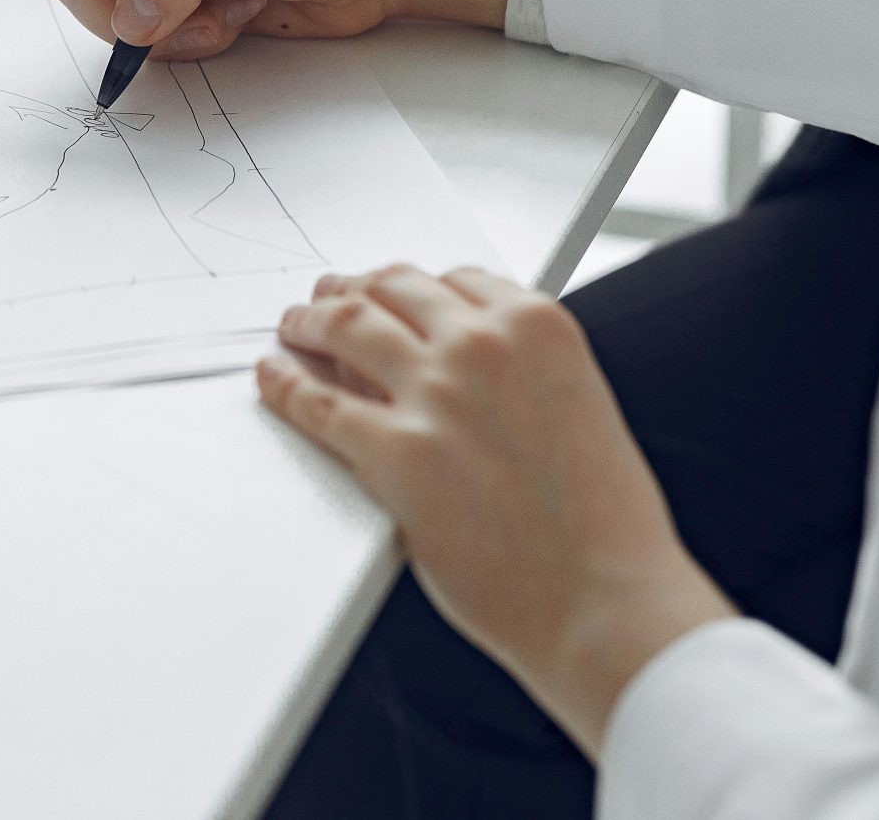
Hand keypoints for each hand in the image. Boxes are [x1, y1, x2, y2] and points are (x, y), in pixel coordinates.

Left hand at [259, 265, 735, 754]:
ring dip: (311, 321)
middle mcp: (484, 345)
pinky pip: (317, 402)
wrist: (604, 600)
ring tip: (294, 326)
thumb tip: (456, 368)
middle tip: (330, 297)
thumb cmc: (603, 524)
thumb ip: (520, 373)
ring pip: (347, 327)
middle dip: (354, 290)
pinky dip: (285, 383)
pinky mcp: (393, 452)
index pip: (455, 279)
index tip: (391, 291)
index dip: (411, 286)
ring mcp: (434, 394)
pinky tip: (273, 377)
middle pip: (392, 289)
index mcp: (539, 327)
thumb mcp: (575, 408)